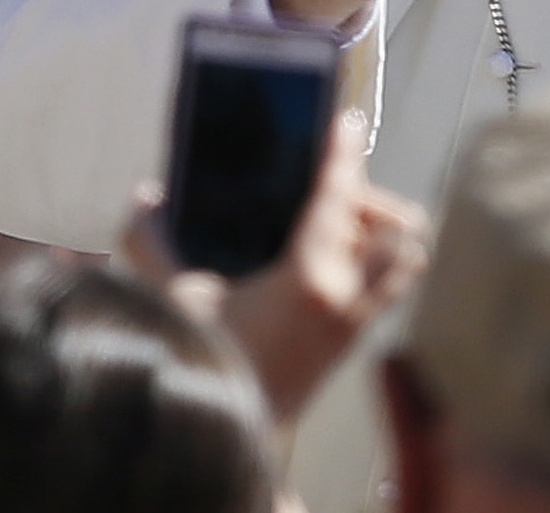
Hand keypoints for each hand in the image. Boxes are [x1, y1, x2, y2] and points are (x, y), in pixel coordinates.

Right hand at [122, 114, 428, 426]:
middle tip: (334, 195)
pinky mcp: (357, 339)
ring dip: (383, 232)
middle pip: (396, 223)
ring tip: (341, 227)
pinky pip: (390, 286)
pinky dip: (376, 262)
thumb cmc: (206, 361)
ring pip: (406, 257)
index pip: (338, 195)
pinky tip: (334, 261)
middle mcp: (347, 297)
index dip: (343, 152)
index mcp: (309, 278)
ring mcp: (360, 320)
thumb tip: (143, 196)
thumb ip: (153, 243)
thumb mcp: (177, 298)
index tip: (346, 122)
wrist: (230, 427)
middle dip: (370, 200)